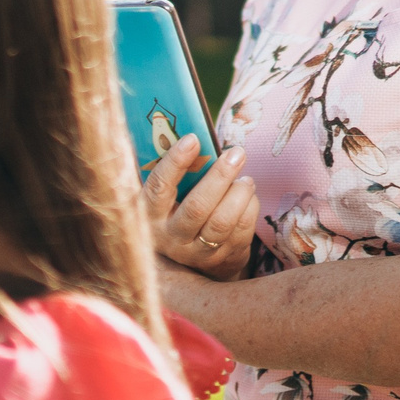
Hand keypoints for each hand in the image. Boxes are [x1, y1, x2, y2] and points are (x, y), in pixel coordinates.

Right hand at [143, 134, 258, 281]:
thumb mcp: (167, 196)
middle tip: (236, 153)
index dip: (175, 162)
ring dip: (239, 194)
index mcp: (149, 215)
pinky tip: (248, 195)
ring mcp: (196, 253)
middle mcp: (170, 238)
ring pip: (222, 222)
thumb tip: (198, 139)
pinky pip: (241, 232)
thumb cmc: (178, 209)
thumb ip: (177, 173)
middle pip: (197, 207)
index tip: (194, 138)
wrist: (190, 259)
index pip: (159, 188)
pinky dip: (249, 208)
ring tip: (246, 178)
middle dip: (220, 176)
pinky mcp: (221, 261)